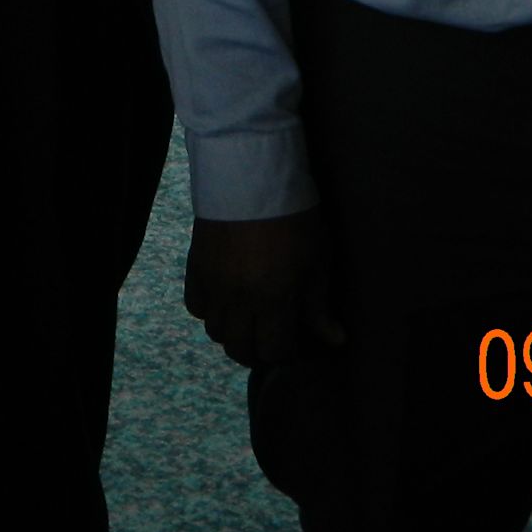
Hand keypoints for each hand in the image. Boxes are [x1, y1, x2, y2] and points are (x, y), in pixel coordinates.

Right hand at [185, 210, 342, 369]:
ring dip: (233, 334)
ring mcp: (213, 285)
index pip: (274, 351)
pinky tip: (225, 301)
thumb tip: (335, 341)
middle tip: (271, 339)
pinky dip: (210, 311)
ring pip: (216, 332)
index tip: (294, 343)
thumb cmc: (295, 219)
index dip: (285, 353)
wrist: (252, 178)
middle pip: (240, 349)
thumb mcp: (317, 260)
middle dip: (258, 352)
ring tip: (248, 321)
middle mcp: (238, 300)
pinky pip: (195, 306)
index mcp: (273, 300)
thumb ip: (319, 305)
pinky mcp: (195, 268)